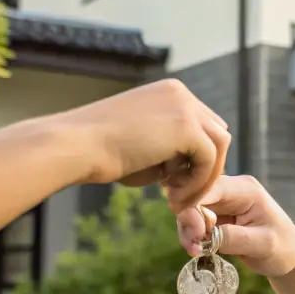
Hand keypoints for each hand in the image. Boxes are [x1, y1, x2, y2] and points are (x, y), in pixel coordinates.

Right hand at [50, 79, 229, 211]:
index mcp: (168, 93)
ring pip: (219, 146)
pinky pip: (210, 160)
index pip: (201, 125)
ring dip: (203, 178)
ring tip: (177, 200)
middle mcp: (180, 93)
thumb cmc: (99, 151)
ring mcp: (186, 107)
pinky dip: (198, 184)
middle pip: (215, 132)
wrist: (75, 146)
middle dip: (203, 166)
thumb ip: (170, 150)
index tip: (170, 183)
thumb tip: (192, 171)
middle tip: (176, 193)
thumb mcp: (142, 144)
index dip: (192, 157)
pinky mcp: (187, 126)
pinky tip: (173, 198)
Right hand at [176, 174, 294, 277]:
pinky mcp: (216, 217)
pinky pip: (194, 223)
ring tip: (196, 252)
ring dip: (188, 231)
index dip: (194, 208)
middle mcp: (230, 191)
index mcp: (245, 189)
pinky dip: (192, 237)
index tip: (196, 235)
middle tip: (194, 248)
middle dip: (188, 223)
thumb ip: (233, 238)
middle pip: (194, 198)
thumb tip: (203, 236)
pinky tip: (199, 250)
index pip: (209, 189)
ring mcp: (222, 203)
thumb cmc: (283, 248)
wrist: (290, 257)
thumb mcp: (263, 245)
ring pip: (190, 211)